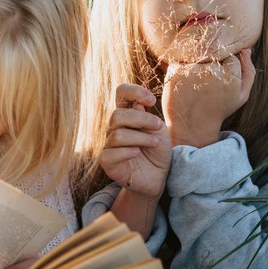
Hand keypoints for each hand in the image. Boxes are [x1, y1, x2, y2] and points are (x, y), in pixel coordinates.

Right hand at [99, 84, 171, 198]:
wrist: (159, 177)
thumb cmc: (158, 151)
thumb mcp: (158, 130)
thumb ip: (147, 116)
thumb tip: (136, 105)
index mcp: (127, 115)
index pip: (121, 93)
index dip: (134, 91)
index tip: (152, 101)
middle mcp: (115, 128)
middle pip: (118, 115)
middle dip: (142, 119)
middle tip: (158, 128)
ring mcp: (109, 145)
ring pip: (117, 134)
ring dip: (141, 138)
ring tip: (155, 143)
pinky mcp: (108, 163)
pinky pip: (110, 154)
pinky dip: (127, 152)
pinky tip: (138, 154)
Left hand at [163, 47, 255, 147]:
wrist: (192, 125)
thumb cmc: (219, 108)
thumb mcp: (241, 95)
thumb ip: (248, 71)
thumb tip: (247, 49)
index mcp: (230, 76)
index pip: (231, 56)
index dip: (226, 68)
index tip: (220, 82)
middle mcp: (212, 71)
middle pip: (214, 52)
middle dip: (212, 64)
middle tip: (207, 82)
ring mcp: (192, 70)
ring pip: (198, 54)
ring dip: (197, 64)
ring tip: (196, 83)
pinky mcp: (176, 72)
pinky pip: (181, 59)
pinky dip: (182, 68)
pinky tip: (185, 83)